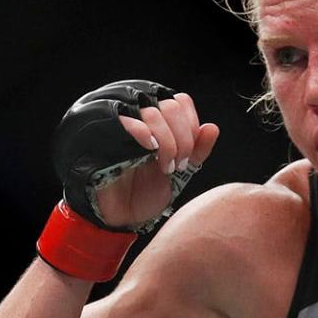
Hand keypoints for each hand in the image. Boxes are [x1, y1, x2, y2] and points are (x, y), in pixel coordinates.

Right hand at [52, 80, 218, 231]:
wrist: (120, 215)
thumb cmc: (147, 192)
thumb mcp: (181, 172)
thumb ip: (197, 150)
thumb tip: (212, 127)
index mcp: (160, 122)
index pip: (181, 102)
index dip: (191, 126)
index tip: (190, 154)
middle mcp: (140, 118)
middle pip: (170, 106)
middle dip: (182, 138)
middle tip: (179, 165)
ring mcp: (122, 124)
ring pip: (152, 112)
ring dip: (166, 141)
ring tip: (166, 166)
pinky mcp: (104, 135)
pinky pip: (127, 122)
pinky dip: (144, 134)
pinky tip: (150, 151)